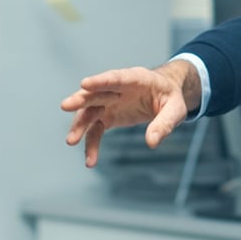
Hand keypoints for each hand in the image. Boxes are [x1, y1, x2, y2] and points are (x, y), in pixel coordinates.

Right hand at [60, 61, 199, 166]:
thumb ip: (164, 123)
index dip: (100, 80)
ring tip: (71, 141)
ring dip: (79, 126)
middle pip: (96, 93)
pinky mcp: (108, 116)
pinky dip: (91, 144)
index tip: (85, 83)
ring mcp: (109, 102)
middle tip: (65, 105)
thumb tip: (151, 142)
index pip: (116, 78)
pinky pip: (95, 130)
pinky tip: (90, 161)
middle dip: (81, 99)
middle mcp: (117, 89)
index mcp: (136, 79)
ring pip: (90, 112)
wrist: (164, 96)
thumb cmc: (171, 98)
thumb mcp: (176, 109)